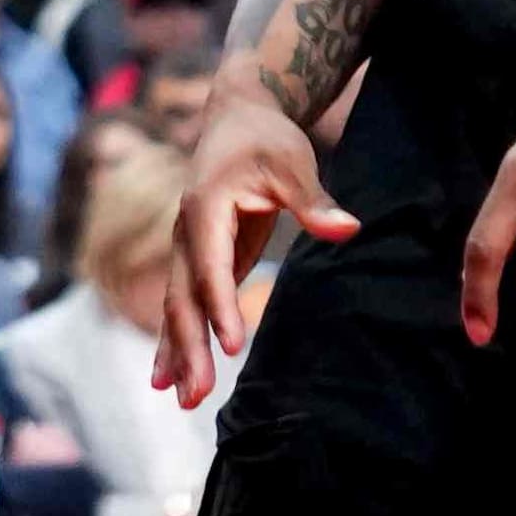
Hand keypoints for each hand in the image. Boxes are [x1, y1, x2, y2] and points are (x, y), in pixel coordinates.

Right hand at [160, 78, 353, 398]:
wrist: (237, 115)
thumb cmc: (267, 139)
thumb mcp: (294, 163)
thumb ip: (314, 200)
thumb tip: (347, 230)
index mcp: (205, 207)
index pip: (210, 265)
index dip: (219, 305)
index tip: (231, 346)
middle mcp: (185, 231)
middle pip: (182, 296)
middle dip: (188, 347)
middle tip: (197, 395)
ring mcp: (185, 246)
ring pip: (176, 305)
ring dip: (178, 353)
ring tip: (183, 399)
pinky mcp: (196, 258)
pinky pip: (182, 303)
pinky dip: (174, 340)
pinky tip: (167, 376)